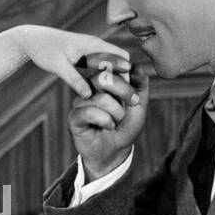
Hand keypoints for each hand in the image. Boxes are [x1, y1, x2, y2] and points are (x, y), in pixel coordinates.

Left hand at [14, 25, 131, 99]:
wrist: (31, 39)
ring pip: (110, 64)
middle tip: (121, 98)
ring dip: (113, 78)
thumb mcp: (59, 66)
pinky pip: (100, 66)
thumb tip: (89, 95)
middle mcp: (95, 45)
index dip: (127, 74)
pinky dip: (103, 77)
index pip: (121, 57)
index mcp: (93, 44)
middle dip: (123, 78)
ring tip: (114, 98)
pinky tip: (100, 92)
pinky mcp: (85, 55)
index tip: (124, 92)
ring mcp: (91, 49)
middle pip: (119, 61)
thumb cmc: (44, 50)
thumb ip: (74, 80)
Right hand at [68, 63, 147, 180]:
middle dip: (124, 92)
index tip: (131, 77)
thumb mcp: (138, 104)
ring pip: (101, 99)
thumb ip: (140, 85)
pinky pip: (90, 113)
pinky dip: (105, 121)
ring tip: (116, 121)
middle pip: (103, 78)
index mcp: (103, 81)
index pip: (108, 65)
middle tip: (132, 104)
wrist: (116, 150)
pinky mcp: (74, 117)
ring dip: (116, 113)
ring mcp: (80, 102)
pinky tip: (108, 126)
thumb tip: (137, 66)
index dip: (121, 69)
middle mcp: (89, 88)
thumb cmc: (125, 125)